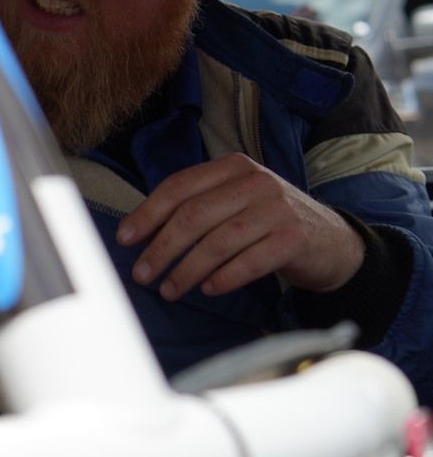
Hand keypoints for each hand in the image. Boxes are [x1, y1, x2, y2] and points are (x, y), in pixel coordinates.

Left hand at [116, 154, 364, 299]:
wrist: (331, 241)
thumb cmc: (268, 223)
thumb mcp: (234, 202)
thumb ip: (195, 208)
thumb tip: (138, 233)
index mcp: (233, 167)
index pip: (179, 187)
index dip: (147, 214)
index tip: (125, 239)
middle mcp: (256, 182)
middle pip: (194, 215)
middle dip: (161, 248)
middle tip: (142, 274)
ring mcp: (278, 209)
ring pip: (218, 242)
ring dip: (187, 270)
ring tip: (169, 289)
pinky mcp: (295, 238)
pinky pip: (249, 262)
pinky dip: (224, 278)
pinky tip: (208, 289)